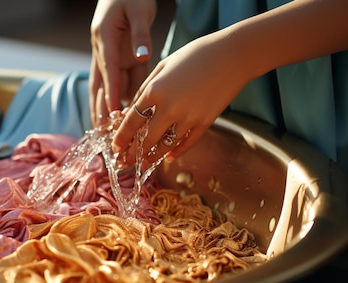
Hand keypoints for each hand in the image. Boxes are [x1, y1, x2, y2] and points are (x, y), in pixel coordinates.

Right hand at [89, 0, 156, 127]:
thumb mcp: (138, 9)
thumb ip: (140, 33)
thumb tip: (143, 56)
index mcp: (105, 39)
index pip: (108, 70)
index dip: (111, 93)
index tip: (114, 113)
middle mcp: (105, 51)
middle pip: (101, 85)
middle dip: (100, 108)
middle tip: (101, 131)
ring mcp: (114, 56)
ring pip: (111, 86)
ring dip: (110, 107)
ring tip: (109, 130)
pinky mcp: (125, 56)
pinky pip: (127, 79)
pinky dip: (126, 97)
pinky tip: (129, 115)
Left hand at [112, 31, 253, 166]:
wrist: (233, 55)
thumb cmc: (195, 55)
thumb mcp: (162, 67)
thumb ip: (143, 90)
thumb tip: (127, 113)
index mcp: (154, 90)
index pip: (131, 122)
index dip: (120, 138)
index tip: (115, 147)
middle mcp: (169, 107)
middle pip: (145, 140)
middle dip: (132, 154)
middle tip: (124, 161)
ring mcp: (189, 117)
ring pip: (165, 146)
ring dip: (152, 157)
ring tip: (143, 163)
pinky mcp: (205, 123)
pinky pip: (186, 144)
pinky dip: (176, 152)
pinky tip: (168, 157)